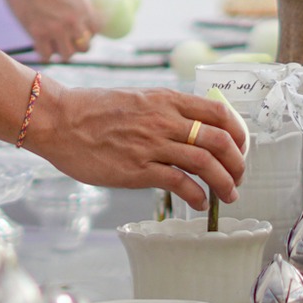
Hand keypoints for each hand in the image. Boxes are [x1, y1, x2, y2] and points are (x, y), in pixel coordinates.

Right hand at [4, 0, 98, 63]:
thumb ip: (76, 3)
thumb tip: (79, 16)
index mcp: (83, 6)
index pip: (97, 30)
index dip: (89, 32)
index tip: (81, 30)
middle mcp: (73, 20)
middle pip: (85, 46)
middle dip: (78, 45)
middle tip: (68, 40)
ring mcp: (56, 29)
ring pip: (67, 55)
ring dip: (62, 51)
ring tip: (54, 44)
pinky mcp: (37, 34)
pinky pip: (47, 56)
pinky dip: (45, 54)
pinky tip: (41, 46)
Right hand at [25, 82, 247, 209]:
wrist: (60, 120)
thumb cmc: (93, 110)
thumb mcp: (137, 98)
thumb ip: (164, 110)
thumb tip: (190, 126)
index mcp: (165, 99)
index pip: (217, 111)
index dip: (238, 131)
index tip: (241, 146)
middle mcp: (164, 119)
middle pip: (219, 139)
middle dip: (238, 162)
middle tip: (239, 176)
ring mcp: (151, 144)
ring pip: (205, 163)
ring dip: (224, 182)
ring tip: (229, 194)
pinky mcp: (138, 169)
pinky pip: (179, 183)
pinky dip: (197, 196)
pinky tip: (199, 203)